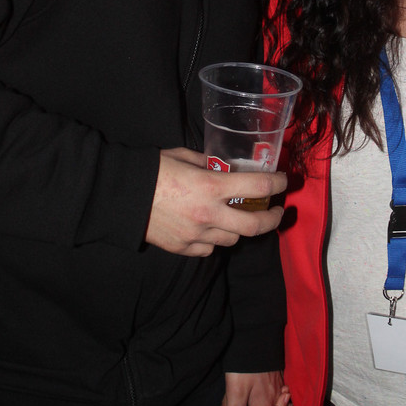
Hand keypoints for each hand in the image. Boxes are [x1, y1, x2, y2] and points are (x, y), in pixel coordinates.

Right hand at [146, 148, 286, 256]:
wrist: (122, 196)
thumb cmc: (154, 170)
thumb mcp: (185, 156)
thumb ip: (209, 163)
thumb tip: (224, 166)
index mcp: (212, 187)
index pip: (259, 187)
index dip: (278, 183)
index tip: (283, 181)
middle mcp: (210, 214)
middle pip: (255, 226)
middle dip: (272, 219)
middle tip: (276, 212)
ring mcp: (197, 235)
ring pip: (233, 240)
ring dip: (239, 229)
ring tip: (236, 218)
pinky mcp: (184, 248)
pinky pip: (209, 248)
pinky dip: (214, 239)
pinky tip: (210, 228)